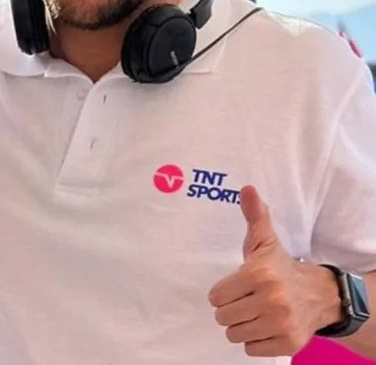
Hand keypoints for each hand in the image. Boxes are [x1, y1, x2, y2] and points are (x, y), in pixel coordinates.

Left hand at [208, 186, 342, 357]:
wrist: (321, 295)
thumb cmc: (282, 268)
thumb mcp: (265, 242)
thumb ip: (253, 216)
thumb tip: (247, 189)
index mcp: (259, 274)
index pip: (216, 296)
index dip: (223, 292)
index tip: (237, 286)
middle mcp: (271, 300)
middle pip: (223, 316)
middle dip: (231, 309)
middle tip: (246, 300)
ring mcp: (281, 324)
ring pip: (234, 334)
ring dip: (241, 326)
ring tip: (255, 313)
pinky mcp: (288, 344)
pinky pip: (251, 349)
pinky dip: (255, 341)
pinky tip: (266, 327)